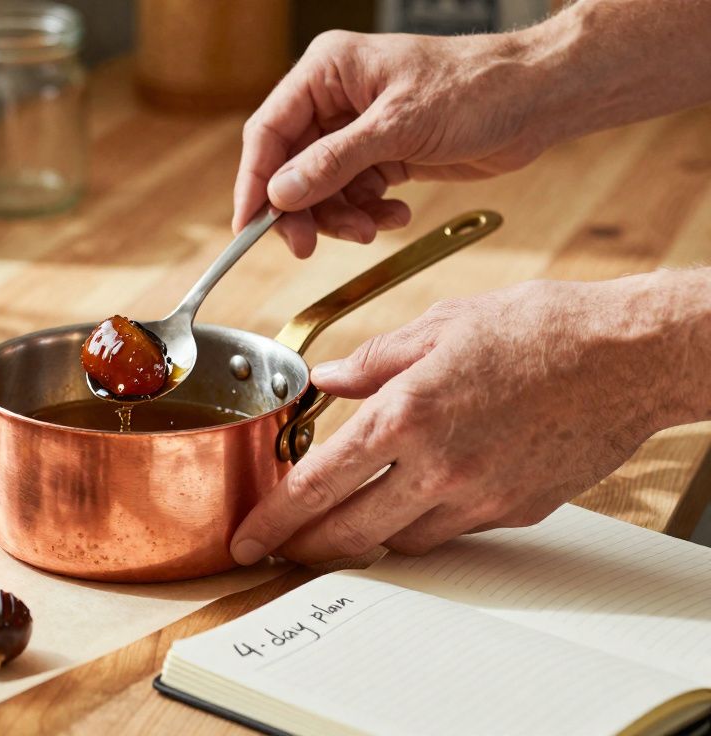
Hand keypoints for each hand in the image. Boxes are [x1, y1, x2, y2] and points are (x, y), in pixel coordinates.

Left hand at [229, 273, 687, 564]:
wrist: (628, 355)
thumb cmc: (540, 329)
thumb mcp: (440, 326)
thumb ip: (372, 360)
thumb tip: (327, 380)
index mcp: (405, 414)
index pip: (317, 485)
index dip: (272, 521)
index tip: (247, 540)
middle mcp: (438, 466)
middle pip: (349, 533)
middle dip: (306, 547)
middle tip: (282, 548)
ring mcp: (479, 496)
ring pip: (399, 541)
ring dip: (365, 536)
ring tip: (346, 520)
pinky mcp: (514, 511)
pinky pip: (450, 532)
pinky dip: (422, 523)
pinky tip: (416, 498)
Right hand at [234, 29, 551, 256]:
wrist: (537, 100)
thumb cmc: (477, 88)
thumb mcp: (399, 126)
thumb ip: (334, 161)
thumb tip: (281, 193)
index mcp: (328, 71)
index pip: (270, 131)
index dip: (256, 181)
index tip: (250, 225)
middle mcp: (336, 98)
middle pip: (291, 167)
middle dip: (303, 209)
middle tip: (309, 246)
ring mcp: (358, 129)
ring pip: (322, 188)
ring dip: (341, 217)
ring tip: (371, 229)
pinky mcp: (383, 154)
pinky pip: (354, 195)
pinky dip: (369, 214)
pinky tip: (395, 216)